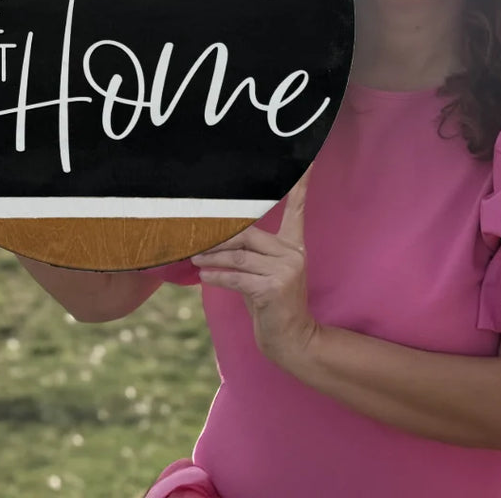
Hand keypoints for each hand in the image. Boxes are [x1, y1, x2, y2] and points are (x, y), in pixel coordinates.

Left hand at [191, 169, 315, 369]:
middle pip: (248, 234)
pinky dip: (217, 276)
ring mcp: (285, 271)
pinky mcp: (273, 288)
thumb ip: (247, 254)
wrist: (292, 339)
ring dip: (212, 258)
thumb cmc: (271, 304)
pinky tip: (203, 275)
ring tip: (194, 257)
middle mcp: (292, 254)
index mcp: (293, 245)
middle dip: (220, 237)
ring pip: (239, 257)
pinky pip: (237, 277)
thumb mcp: (262, 274)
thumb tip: (214, 239)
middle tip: (196, 236)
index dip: (301, 184)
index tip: (307, 161)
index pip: (298, 208)